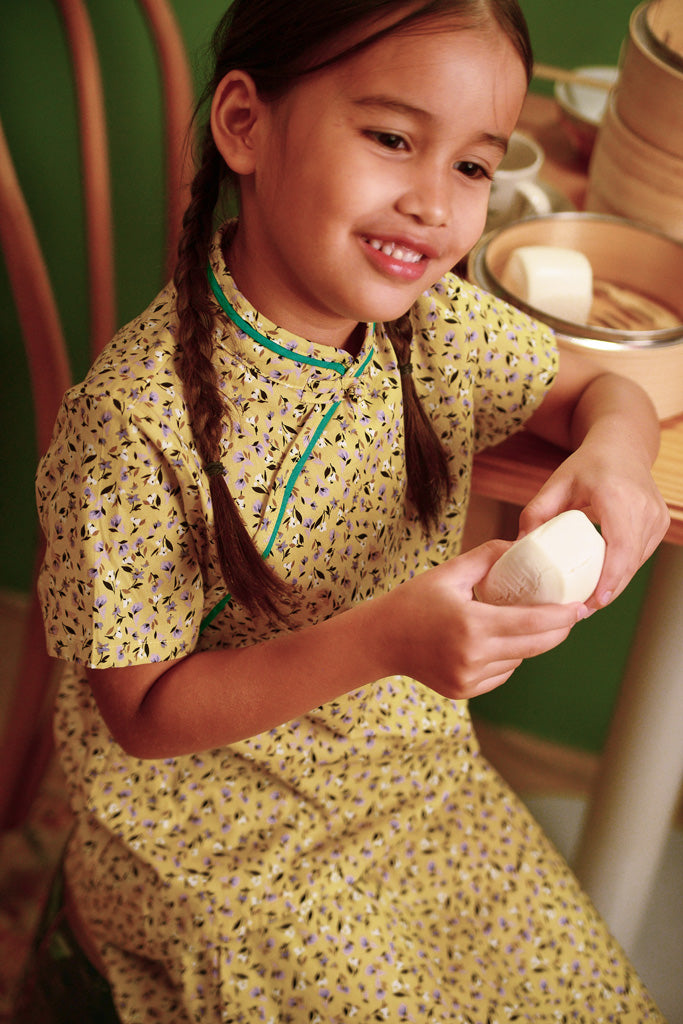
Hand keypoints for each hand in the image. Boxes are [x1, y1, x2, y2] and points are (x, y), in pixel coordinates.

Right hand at [382, 540, 587, 699]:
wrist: (380, 640)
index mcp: (471, 625)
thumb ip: (488, 557)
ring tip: (530, 623)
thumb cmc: (413, 601)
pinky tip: (500, 642)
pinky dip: (508, 658)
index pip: (531, 623)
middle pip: (534, 647)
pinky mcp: (464, 691)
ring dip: (530, 643)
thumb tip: (522, 545)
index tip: (580, 607)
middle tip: (571, 615)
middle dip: (559, 631)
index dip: (562, 616)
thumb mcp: (449, 572)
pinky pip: (502, 674)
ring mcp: (468, 678)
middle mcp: (472, 656)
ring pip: (519, 661)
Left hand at [518, 440, 669, 609]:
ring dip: (614, 584)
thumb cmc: (588, 464)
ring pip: (636, 563)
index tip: (595, 602)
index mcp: (617, 495)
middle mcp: (643, 507)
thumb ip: (535, 512)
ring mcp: (656, 517)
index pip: (620, 544)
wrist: (623, 446)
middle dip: (607, 591)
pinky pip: (640, 556)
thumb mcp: (556, 482)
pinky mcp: (660, 524)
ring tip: (587, 601)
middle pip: (629, 561)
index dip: (610, 577)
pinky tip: (602, 583)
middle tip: (580, 611)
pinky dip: (622, 571)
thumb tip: (516, 547)